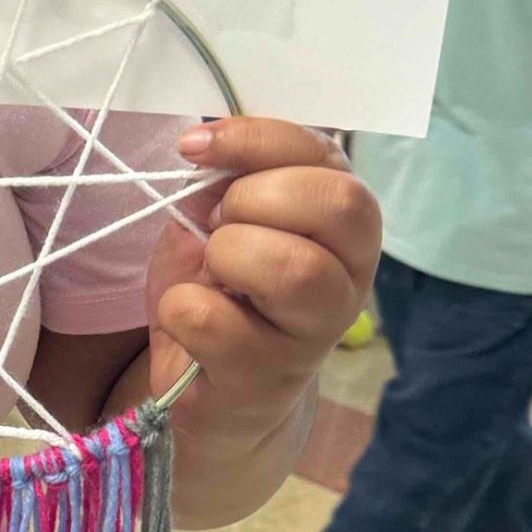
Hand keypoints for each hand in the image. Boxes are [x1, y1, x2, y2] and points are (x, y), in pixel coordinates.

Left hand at [145, 118, 380, 443]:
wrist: (210, 393)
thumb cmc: (220, 294)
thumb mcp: (217, 223)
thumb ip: (223, 181)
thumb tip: (206, 146)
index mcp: (341, 222)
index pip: (326, 155)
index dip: (257, 138)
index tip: (195, 146)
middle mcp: (349, 275)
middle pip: (337, 204)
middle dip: (254, 198)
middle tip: (218, 223)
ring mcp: (317, 333)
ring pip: (296, 270)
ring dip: (228, 255)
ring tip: (212, 272)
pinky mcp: (269, 380)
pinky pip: (217, 323)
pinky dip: (181, 309)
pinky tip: (187, 321)